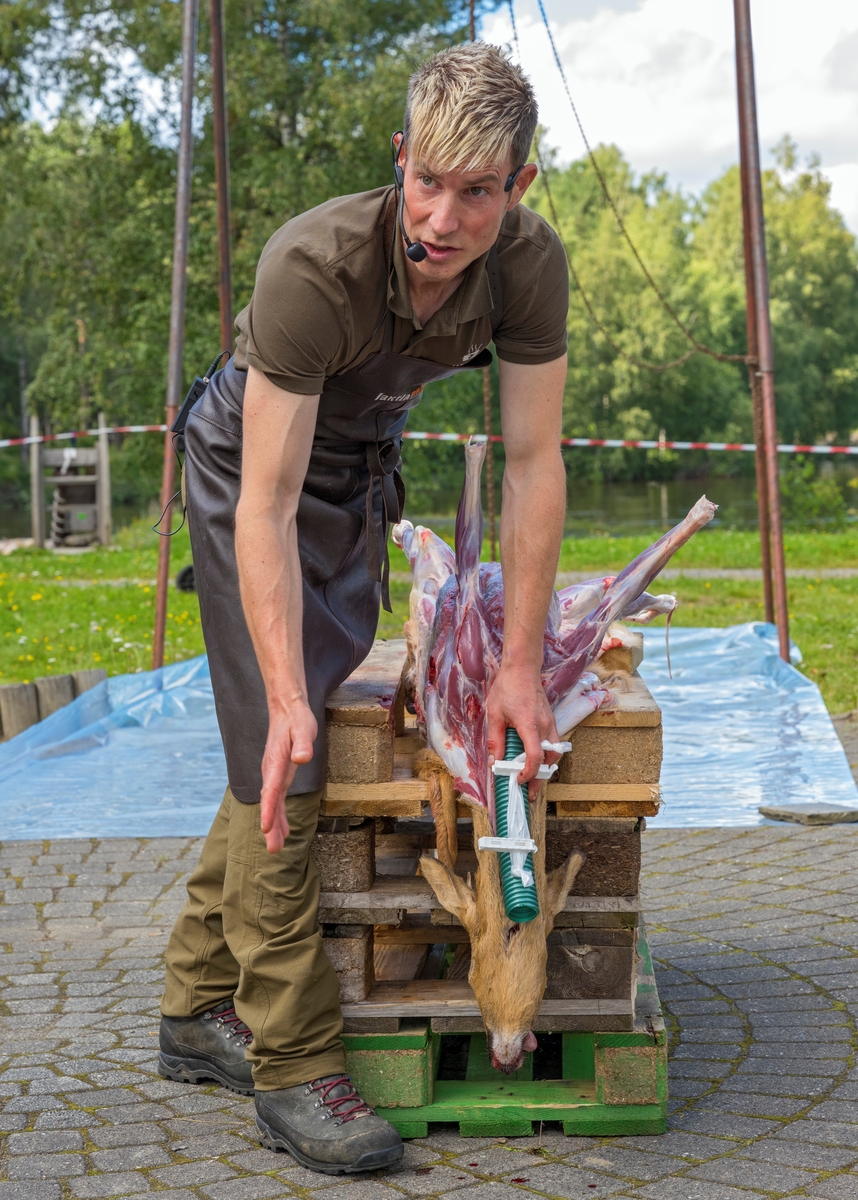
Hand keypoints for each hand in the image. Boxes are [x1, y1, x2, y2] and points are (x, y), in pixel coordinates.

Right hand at [260, 699, 317, 852]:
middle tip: (273, 850)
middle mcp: (271, 771)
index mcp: (276, 763)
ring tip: (276, 848)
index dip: (268, 810)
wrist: (287, 710)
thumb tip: (302, 758)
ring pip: (272, 803)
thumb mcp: (304, 728)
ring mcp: (273, 774)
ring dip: (273, 825)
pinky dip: (277, 815)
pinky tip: (283, 829)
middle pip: (270, 802)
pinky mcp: (278, 774)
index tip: (265, 828)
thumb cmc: (297, 719)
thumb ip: (303, 744)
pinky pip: (276, 798)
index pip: (271, 790)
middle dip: (270, 826)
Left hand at [486, 661, 559, 789]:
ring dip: (546, 768)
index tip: (518, 781)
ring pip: (555, 753)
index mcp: (530, 725)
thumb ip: (496, 740)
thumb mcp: (495, 714)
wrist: (522, 668)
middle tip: (529, 792)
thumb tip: (495, 763)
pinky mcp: (551, 720)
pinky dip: (547, 755)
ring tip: (533, 777)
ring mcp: (550, 723)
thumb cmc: (507, 688)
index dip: (529, 773)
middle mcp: (544, 726)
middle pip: (550, 760)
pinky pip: (554, 743)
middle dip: (540, 779)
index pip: (535, 757)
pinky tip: (535, 759)